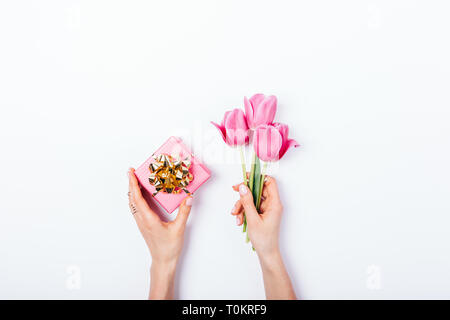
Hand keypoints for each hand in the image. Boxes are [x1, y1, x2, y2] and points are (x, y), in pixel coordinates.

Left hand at [128, 167, 191, 298]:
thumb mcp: (179, 228)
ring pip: (132, 204)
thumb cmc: (169, 248)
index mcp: (148, 219)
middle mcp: (142, 220)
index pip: (137, 198)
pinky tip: (141, 196)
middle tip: (131, 172)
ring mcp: (141, 223)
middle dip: (131, 184)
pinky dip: (136, 199)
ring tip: (135, 180)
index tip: (131, 173)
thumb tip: (188, 197)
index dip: (133, 184)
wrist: (163, 261)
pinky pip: (136, 208)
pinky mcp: (144, 225)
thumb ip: (184, 212)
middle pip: (132, 199)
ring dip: (132, 191)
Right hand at [232, 176, 282, 257]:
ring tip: (236, 215)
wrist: (266, 253)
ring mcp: (266, 209)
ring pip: (252, 199)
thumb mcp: (253, 219)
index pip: (269, 182)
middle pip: (258, 189)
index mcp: (275, 203)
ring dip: (242, 205)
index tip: (246, 177)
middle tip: (235, 191)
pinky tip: (239, 220)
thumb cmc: (264, 239)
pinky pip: (251, 207)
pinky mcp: (261, 214)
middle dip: (245, 193)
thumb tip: (244, 187)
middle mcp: (272, 204)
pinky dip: (243, 211)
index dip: (258, 177)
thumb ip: (247, 202)